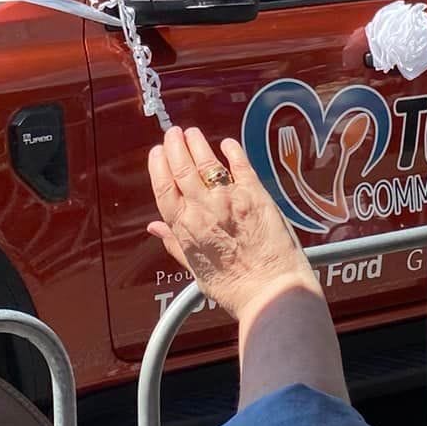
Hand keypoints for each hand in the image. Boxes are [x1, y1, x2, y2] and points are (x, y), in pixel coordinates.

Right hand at [146, 127, 318, 323]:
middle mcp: (203, 209)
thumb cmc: (235, 289)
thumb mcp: (196, 270)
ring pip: (207, 163)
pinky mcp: (255, 194)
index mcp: (185, 228)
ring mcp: (229, 199)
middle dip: (175, 146)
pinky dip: (232, 151)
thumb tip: (155, 227)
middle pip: (182, 169)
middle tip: (173, 133)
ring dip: (197, 144)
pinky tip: (227, 144)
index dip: (158, 166)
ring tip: (192, 133)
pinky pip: (240, 165)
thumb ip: (175, 244)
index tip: (157, 152)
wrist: (271, 292)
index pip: (163, 188)